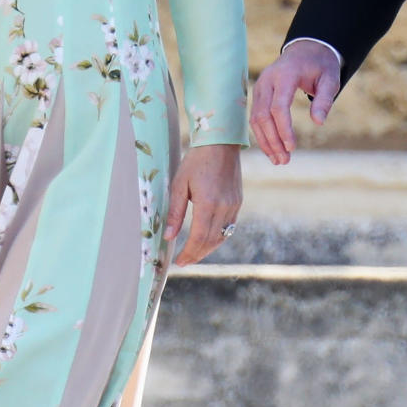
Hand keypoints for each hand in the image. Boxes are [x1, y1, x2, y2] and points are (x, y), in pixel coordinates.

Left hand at [164, 142, 241, 265]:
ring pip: (221, 236)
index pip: (198, 238)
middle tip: (184, 262)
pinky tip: (207, 239)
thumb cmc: (196, 161)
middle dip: (197, 254)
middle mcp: (224, 207)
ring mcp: (233, 206)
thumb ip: (175, 212)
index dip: (189, 253)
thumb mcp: (179, 184)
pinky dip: (217, 238)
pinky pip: (228, 227)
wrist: (220, 144)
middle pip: (210, 241)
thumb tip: (169, 237)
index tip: (179, 261)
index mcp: (208, 203)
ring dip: (207, 249)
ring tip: (194, 254)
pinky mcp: (237, 203)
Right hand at [250, 40, 340, 164]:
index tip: (292, 147)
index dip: (283, 129)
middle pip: (263, 115)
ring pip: (255, 118)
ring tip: (279, 160)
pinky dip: (262, 134)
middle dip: (273, 140)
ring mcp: (260, 86)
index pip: (278, 107)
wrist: (306, 50)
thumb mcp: (331, 79)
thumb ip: (325, 99)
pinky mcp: (258, 94)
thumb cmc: (321, 66)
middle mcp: (267, 80)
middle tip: (284, 161)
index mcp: (285, 75)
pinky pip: (255, 117)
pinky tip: (272, 149)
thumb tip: (318, 122)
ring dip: (265, 141)